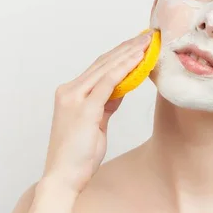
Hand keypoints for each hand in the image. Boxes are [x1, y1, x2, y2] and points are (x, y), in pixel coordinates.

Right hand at [42, 31, 151, 192]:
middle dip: (127, 47)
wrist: (64, 177)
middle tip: (148, 35)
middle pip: (104, 62)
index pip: (99, 66)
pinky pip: (109, 82)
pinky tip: (139, 59)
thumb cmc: (78, 155)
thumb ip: (105, 103)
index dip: (120, 53)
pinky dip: (125, 68)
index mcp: (70, 93)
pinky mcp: (84, 108)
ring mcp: (75, 98)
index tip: (138, 43)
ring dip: (130, 53)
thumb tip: (120, 88)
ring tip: (148, 42)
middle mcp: (69, 91)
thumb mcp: (96, 123)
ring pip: (107, 67)